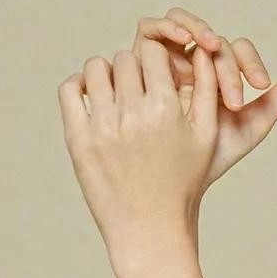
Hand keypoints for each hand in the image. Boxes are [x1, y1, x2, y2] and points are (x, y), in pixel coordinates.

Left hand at [57, 25, 276, 256]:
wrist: (150, 225)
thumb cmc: (183, 181)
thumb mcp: (206, 135)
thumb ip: (206, 89)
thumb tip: (202, 52)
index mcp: (166, 108)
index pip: (154, 51)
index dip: (157, 57)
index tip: (158, 71)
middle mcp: (133, 114)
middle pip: (125, 57)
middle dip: (134, 67)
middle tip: (139, 84)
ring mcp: (103, 126)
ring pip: (96, 67)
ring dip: (107, 73)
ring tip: (117, 90)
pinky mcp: (79, 139)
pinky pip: (70, 90)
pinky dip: (79, 86)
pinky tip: (93, 98)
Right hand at [129, 7, 276, 191]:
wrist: (169, 176)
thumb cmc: (210, 154)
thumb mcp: (253, 123)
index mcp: (217, 74)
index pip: (235, 50)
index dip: (249, 62)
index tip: (260, 85)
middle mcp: (191, 61)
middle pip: (210, 39)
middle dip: (224, 60)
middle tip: (233, 91)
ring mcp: (164, 56)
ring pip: (181, 24)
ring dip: (196, 28)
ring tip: (208, 44)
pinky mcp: (139, 54)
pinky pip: (151, 29)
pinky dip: (166, 28)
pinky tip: (181, 43)